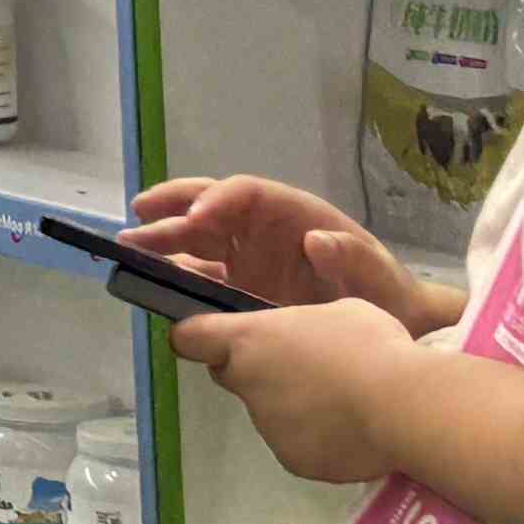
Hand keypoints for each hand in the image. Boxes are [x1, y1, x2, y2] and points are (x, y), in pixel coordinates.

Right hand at [127, 173, 426, 318]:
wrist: (392, 329)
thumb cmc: (388, 297)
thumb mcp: (379, 279)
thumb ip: (353, 259)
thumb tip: (315, 240)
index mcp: (294, 215)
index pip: (247, 194)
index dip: (218, 199)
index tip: (197, 218)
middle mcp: (264, 230)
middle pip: (210, 208)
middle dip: (174, 208)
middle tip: (139, 217)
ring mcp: (249, 259)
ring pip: (197, 239)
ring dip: (164, 240)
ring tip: (131, 250)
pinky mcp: (240, 288)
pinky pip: (202, 276)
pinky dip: (176, 278)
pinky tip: (155, 286)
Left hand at [180, 295, 430, 487]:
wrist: (403, 406)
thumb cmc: (370, 344)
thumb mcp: (339, 312)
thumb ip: (305, 325)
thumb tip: (308, 341)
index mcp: (249, 340)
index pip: (190, 338)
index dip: (196, 335)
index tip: (206, 335)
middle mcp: (248, 385)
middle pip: (233, 374)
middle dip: (256, 369)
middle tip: (302, 364)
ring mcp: (269, 427)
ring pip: (269, 411)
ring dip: (292, 404)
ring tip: (341, 399)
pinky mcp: (294, 461)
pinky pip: (297, 443)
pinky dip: (315, 437)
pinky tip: (350, 427)